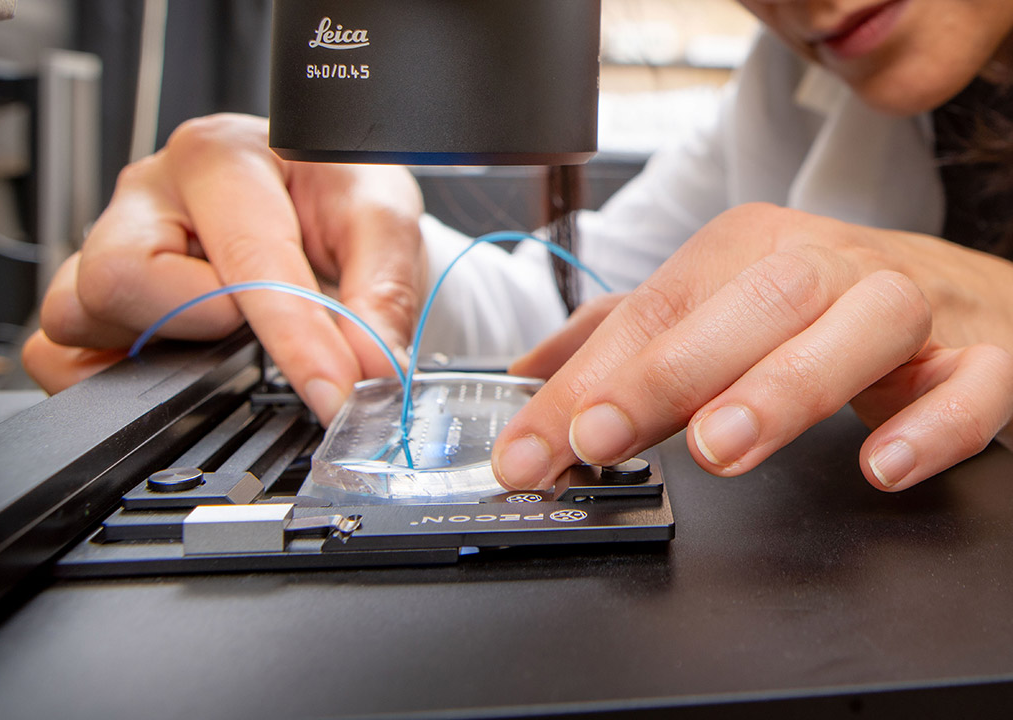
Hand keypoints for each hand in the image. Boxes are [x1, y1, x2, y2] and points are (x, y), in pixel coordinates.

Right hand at [23, 113, 425, 424]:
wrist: (316, 197)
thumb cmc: (334, 194)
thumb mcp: (381, 220)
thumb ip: (382, 294)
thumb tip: (374, 368)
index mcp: (221, 157)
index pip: (246, 260)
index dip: (296, 341)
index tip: (335, 392)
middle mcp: (150, 195)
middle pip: (120, 278)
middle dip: (203, 321)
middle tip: (255, 320)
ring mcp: (109, 243)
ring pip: (77, 314)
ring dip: (157, 344)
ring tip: (221, 330)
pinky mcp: (91, 296)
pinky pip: (56, 354)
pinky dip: (110, 376)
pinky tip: (176, 361)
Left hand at [495, 203, 1012, 491]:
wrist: (961, 294)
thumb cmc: (820, 303)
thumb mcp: (714, 308)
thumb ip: (622, 341)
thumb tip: (527, 375)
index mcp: (750, 249)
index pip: (656, 310)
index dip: (587, 380)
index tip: (530, 448)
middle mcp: (827, 265)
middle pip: (750, 304)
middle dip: (668, 373)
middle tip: (602, 436)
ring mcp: (908, 307)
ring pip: (858, 328)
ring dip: (784, 387)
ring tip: (721, 447)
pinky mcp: (983, 355)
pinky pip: (971, 384)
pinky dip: (931, 425)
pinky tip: (880, 465)